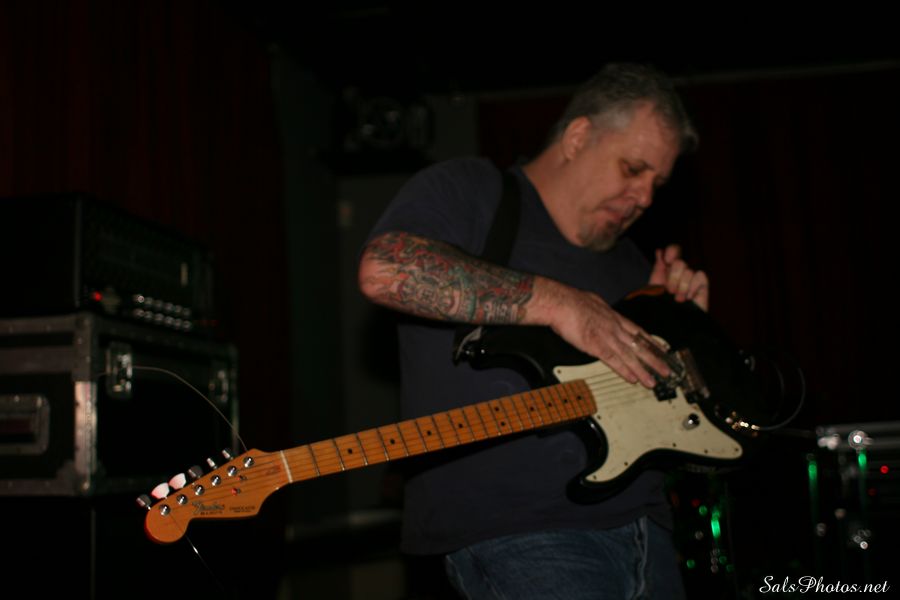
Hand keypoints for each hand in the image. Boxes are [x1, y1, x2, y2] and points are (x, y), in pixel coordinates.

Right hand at [536, 279, 669, 387]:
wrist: (561, 302)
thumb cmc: (571, 300)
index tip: (662, 350)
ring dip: (643, 370)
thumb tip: (600, 310)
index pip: (638, 332)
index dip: (651, 342)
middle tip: (666, 370)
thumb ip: (600, 311)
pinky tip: (632, 379)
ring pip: (630, 356)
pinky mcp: (596, 346)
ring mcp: (608, 337)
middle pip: (640, 346)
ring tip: (652, 382)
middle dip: (654, 360)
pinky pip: (614, 361)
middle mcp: (615, 328)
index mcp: (614, 317)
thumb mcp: (593, 301)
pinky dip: (624, 371)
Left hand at [649, 244, 708, 311]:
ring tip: (677, 300)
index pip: (674, 250)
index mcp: (669, 269)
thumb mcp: (654, 286)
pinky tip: (689, 298)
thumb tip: (659, 251)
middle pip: (679, 261)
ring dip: (681, 287)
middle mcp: (682, 272)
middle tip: (669, 291)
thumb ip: (658, 268)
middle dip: (672, 277)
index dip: (672, 251)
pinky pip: (700, 275)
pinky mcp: (703, 286)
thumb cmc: (661, 307)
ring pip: (689, 270)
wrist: (670, 325)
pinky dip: (692, 287)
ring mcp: (693, 279)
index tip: (666, 260)